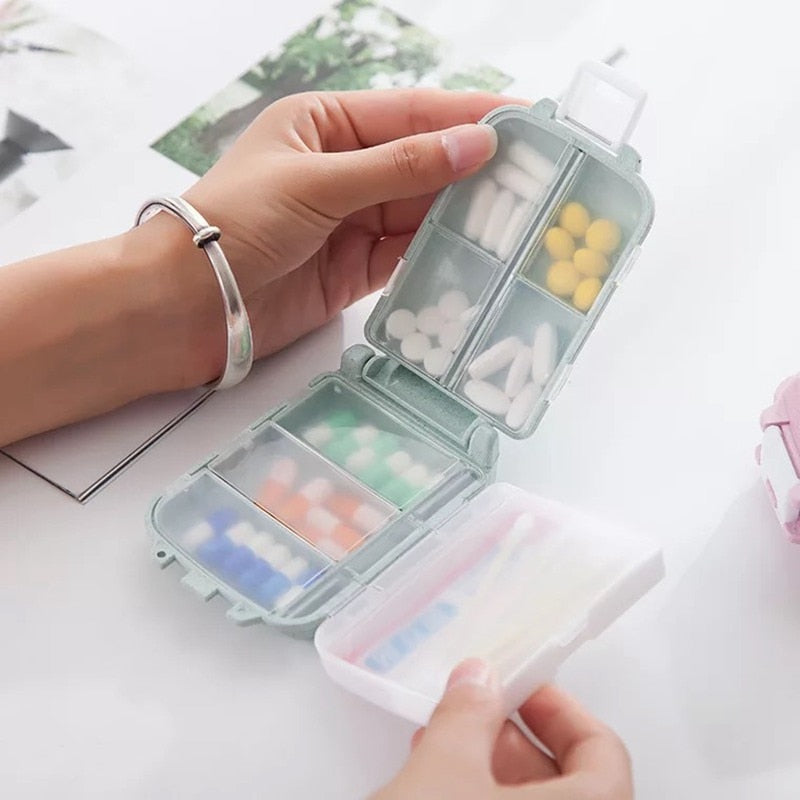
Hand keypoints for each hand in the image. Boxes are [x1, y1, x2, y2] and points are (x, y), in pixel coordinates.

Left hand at [0, 89, 511, 442]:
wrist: (192, 305)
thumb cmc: (237, 223)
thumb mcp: (319, 182)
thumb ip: (399, 167)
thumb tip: (476, 146)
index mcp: (327, 125)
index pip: (413, 113)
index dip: (470, 115)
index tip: (527, 119)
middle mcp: (345, 169)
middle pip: (425, 163)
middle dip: (479, 169)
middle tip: (543, 175)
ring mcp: (354, 221)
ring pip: (424, 211)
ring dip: (468, 215)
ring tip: (525, 218)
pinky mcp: (358, 269)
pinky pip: (411, 255)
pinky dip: (443, 255)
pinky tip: (481, 255)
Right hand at [372, 659, 632, 799]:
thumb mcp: (443, 771)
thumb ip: (465, 715)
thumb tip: (477, 676)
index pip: (604, 752)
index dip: (562, 709)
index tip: (522, 687)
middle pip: (569, 780)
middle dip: (514, 735)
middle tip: (478, 707)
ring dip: (489, 766)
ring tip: (444, 736)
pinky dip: (476, 794)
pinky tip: (432, 778)